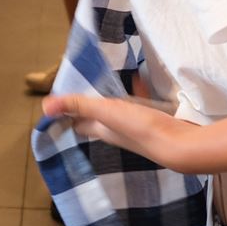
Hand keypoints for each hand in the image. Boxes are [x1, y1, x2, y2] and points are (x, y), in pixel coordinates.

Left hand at [41, 92, 202, 170]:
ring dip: (114, 99)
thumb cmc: (141, 129)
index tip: (61, 102)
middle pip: (99, 118)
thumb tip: (44, 107)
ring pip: (120, 112)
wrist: (182, 145)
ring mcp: (138, 128)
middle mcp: (118, 132)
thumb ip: (79, 106)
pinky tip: (141, 80)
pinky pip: (142, 105)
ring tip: (110, 82)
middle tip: (84, 87)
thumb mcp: (107, 112)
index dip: (69, 114)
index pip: (80, 123)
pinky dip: (139, 93)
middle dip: (90, 106)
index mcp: (104, 130)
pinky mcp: (156, 123)